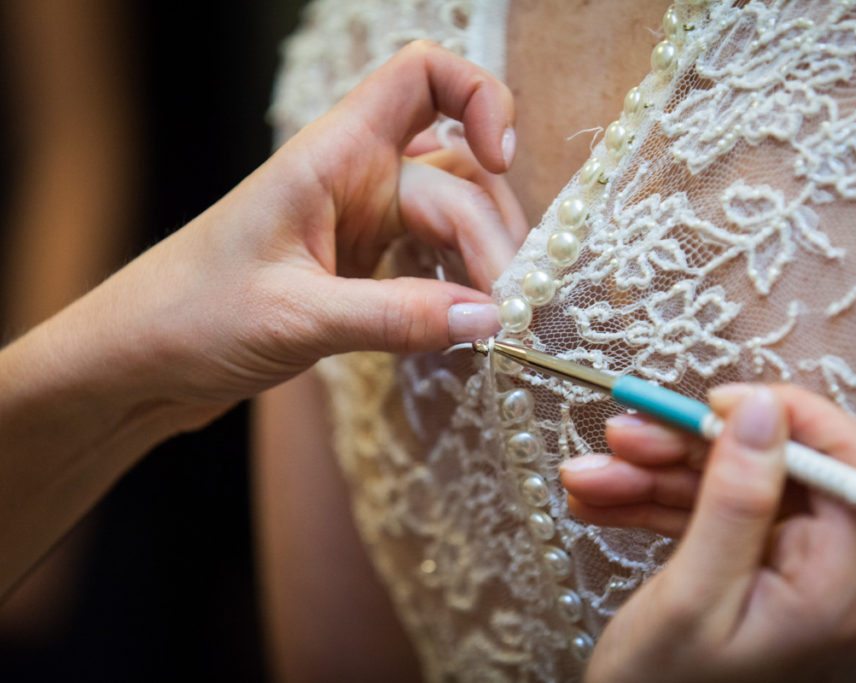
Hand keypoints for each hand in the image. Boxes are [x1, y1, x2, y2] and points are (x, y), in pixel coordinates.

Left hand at [41, 41, 523, 426]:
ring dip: (481, 263)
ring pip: (451, 221)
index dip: (478, 97)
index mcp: (330, 157)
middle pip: (457, 177)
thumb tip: (491, 319)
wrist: (136, 362)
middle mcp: (354, 179)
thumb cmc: (191, 317)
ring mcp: (361, 224)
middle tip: (507, 309)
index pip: (421, 78)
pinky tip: (465, 326)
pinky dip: (456, 288)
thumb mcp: (296, 318)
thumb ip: (396, 318)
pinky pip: (431, 263)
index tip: (503, 159)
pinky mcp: (361, 268)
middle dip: (490, 235)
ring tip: (495, 323)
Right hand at [560, 384, 855, 682]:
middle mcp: (838, 585)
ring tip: (590, 476)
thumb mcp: (690, 597)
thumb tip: (762, 410)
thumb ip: (734, 501)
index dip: (785, 417)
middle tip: (624, 435)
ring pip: (739, 493)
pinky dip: (664, 507)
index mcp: (839, 592)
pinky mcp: (770, 583)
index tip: (717, 402)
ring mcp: (803, 584)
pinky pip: (722, 523)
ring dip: (659, 476)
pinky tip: (607, 499)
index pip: (851, 463)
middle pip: (778, 472)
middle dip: (690, 449)